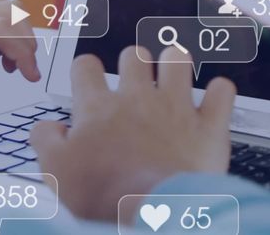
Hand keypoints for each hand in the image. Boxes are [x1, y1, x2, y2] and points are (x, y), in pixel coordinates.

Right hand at [31, 46, 236, 222]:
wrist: (153, 213)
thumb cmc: (105, 196)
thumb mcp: (55, 171)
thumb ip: (47, 141)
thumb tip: (48, 129)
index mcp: (98, 108)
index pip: (86, 66)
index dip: (86, 70)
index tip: (89, 80)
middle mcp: (138, 99)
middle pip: (134, 56)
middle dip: (133, 62)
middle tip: (135, 80)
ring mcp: (176, 108)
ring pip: (177, 59)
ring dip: (175, 64)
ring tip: (173, 76)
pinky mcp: (208, 125)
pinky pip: (222, 91)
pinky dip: (220, 92)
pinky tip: (214, 100)